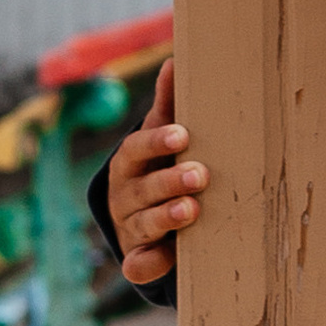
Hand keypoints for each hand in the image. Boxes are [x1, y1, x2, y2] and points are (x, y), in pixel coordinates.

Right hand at [101, 60, 206, 282]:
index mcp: (129, 163)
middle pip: (142, 188)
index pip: (136, 149)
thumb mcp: (161, 139)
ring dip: (165, 217)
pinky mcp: (139, 257)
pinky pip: (139, 264)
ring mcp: (130, 228)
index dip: (156, 142)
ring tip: (191, 211)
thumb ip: (168, 106)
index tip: (182, 135)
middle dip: (169, 182)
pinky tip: (162, 260)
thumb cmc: (157, 168)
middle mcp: (125, 195)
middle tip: (199, 175)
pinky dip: (148, 264)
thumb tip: (175, 61)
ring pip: (143, 223)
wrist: (140, 218)